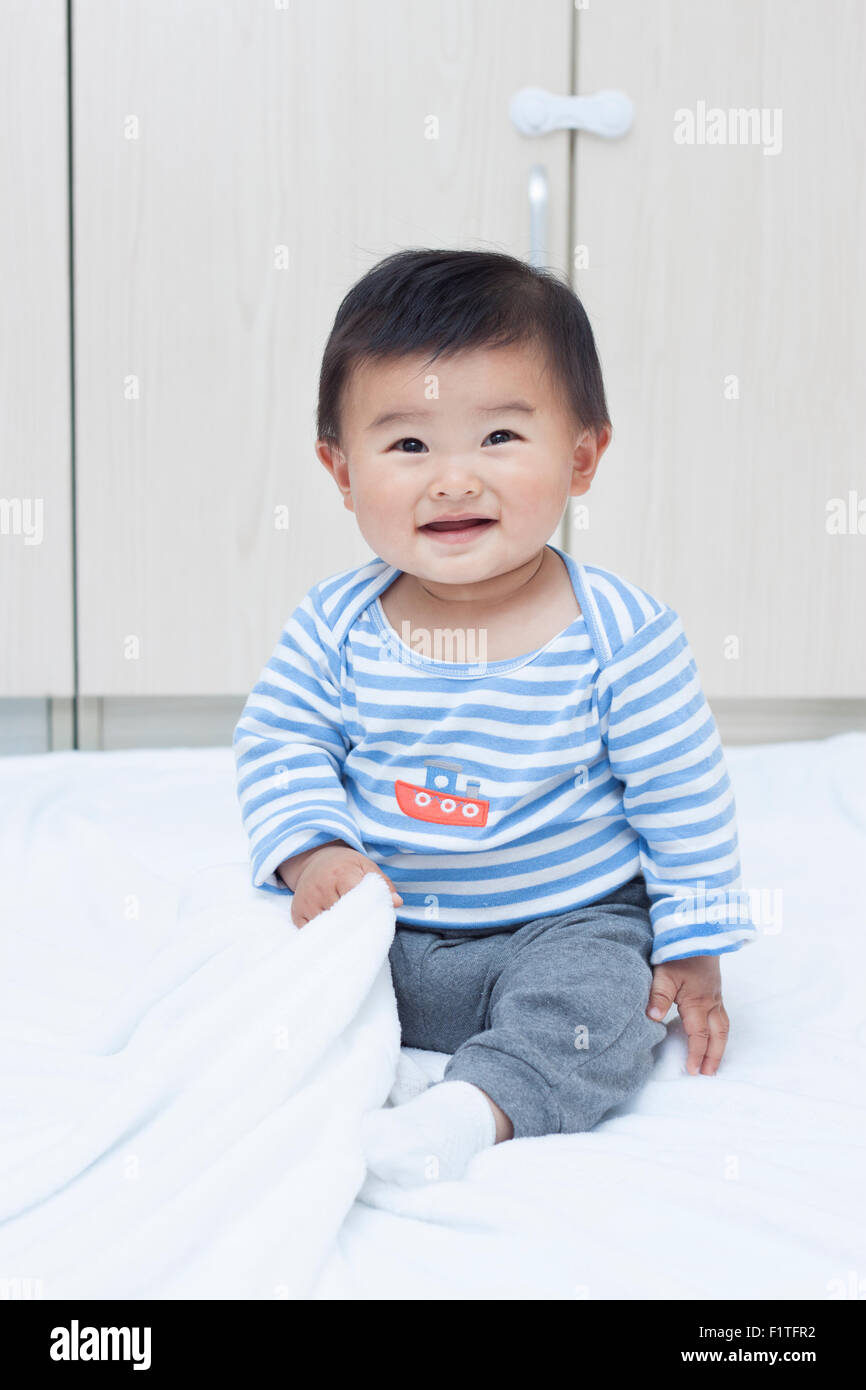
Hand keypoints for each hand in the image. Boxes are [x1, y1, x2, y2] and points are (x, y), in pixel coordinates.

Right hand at [289, 844, 402, 927]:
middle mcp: (320, 888)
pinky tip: (333, 932)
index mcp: (341, 874)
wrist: (313, 860)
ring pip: (328, 928)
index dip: (367, 912)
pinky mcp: (297, 914)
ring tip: (350, 931)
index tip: (375, 921)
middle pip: (343, 917)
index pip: (356, 900)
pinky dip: (325, 935)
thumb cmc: (345, 866)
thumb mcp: (367, 866)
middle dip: (356, 926)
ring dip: (340, 932)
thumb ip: (383, 884)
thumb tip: (396, 902)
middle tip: (366, 933)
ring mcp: (307, 902)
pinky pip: (313, 932)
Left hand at [646, 955, 728, 1075]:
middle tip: (708, 1073)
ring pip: (723, 1027)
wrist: (697, 932)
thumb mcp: (664, 973)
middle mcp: (711, 1002)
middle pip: (718, 1035)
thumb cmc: (679, 952)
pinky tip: (711, 1035)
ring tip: (713, 1061)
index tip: (692, 1070)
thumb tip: (652, 1018)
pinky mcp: (715, 990)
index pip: (699, 1035)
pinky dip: (719, 1031)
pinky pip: (721, 1017)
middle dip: (714, 1056)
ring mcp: (716, 996)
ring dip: (719, 1046)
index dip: (696, 1054)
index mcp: (699, 1002)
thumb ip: (658, 996)